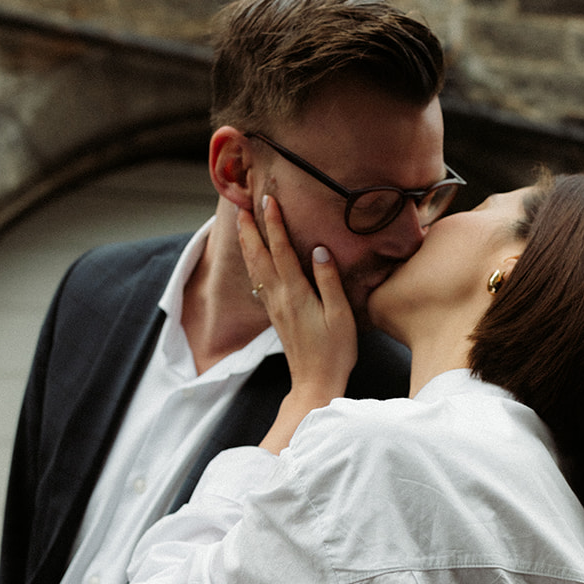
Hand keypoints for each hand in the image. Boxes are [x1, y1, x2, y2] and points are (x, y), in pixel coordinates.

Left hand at [238, 196, 356, 450]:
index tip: (269, 200)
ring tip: (242, 225)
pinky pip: (259, 281)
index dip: (274, 224)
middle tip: (242, 204)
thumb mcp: (341, 315)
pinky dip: (253, 263)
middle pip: (259, 256)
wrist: (315, 382)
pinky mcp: (275, 315)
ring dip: (248, 244)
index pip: (281, 250)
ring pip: (255, 268)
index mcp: (296, 293)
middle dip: (250, 229)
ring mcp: (274, 307)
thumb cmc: (335, 351)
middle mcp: (279, 297)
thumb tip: (319, 249)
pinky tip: (253, 259)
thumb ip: (329, 280)